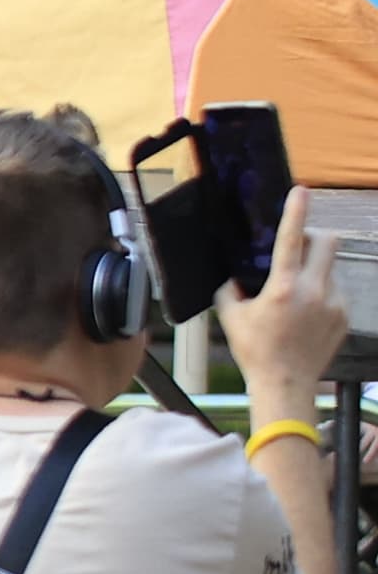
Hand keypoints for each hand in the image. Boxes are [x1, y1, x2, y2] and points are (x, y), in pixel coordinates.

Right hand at [224, 189, 346, 409]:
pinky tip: (307, 314)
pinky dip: (322, 293)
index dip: (296, 211)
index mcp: (283, 288)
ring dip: (316, 270)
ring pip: (331, 268)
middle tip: (301, 246)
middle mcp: (313, 290)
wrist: (286, 382)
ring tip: (298, 295)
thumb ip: (230, 291)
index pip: (291, 239)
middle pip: (328, 242)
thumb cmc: (255, 351)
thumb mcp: (231, 318)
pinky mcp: (344, 315)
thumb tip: (232, 276)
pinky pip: (336, 291)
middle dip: (316, 237)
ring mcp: (334, 302)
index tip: (300, 191)